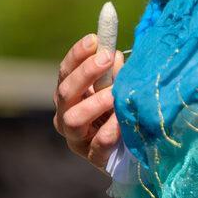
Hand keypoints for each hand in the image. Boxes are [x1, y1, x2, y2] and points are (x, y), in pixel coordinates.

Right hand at [53, 34, 124, 168]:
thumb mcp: (117, 89)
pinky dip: (108, 131)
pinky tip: (121, 122)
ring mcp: (77, 139)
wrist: (131, 154)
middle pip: (65, 92)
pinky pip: (97, 145)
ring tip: (114, 94)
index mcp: (70, 96)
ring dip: (94, 102)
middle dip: (85, 72)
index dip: (77, 54)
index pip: (65, 72)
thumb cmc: (120, 112)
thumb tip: (115, 53)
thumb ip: (114, 73)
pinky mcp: (93, 158)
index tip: (94, 39)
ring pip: (73, 119)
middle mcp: (66, 116)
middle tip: (106, 58)